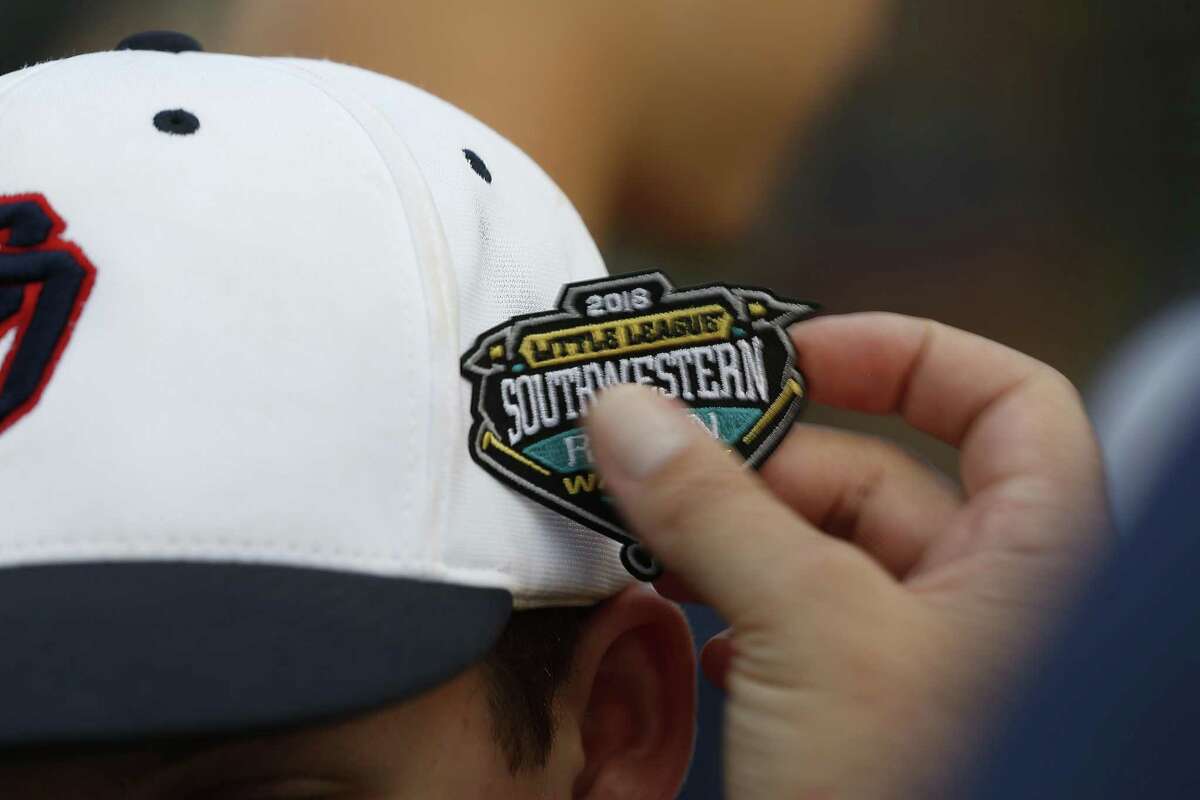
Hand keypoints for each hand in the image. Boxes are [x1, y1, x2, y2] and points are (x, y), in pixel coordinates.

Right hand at [585, 313, 1110, 798]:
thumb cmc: (913, 795)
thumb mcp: (809, 629)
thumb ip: (716, 508)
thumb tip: (627, 411)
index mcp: (1035, 554)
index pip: (1005, 398)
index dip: (905, 353)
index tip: (793, 355)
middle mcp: (987, 600)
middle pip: (877, 475)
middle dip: (764, 462)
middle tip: (659, 452)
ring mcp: (920, 662)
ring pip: (822, 555)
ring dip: (733, 538)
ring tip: (651, 536)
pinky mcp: (860, 716)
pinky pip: (796, 627)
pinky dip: (736, 611)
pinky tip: (690, 627)